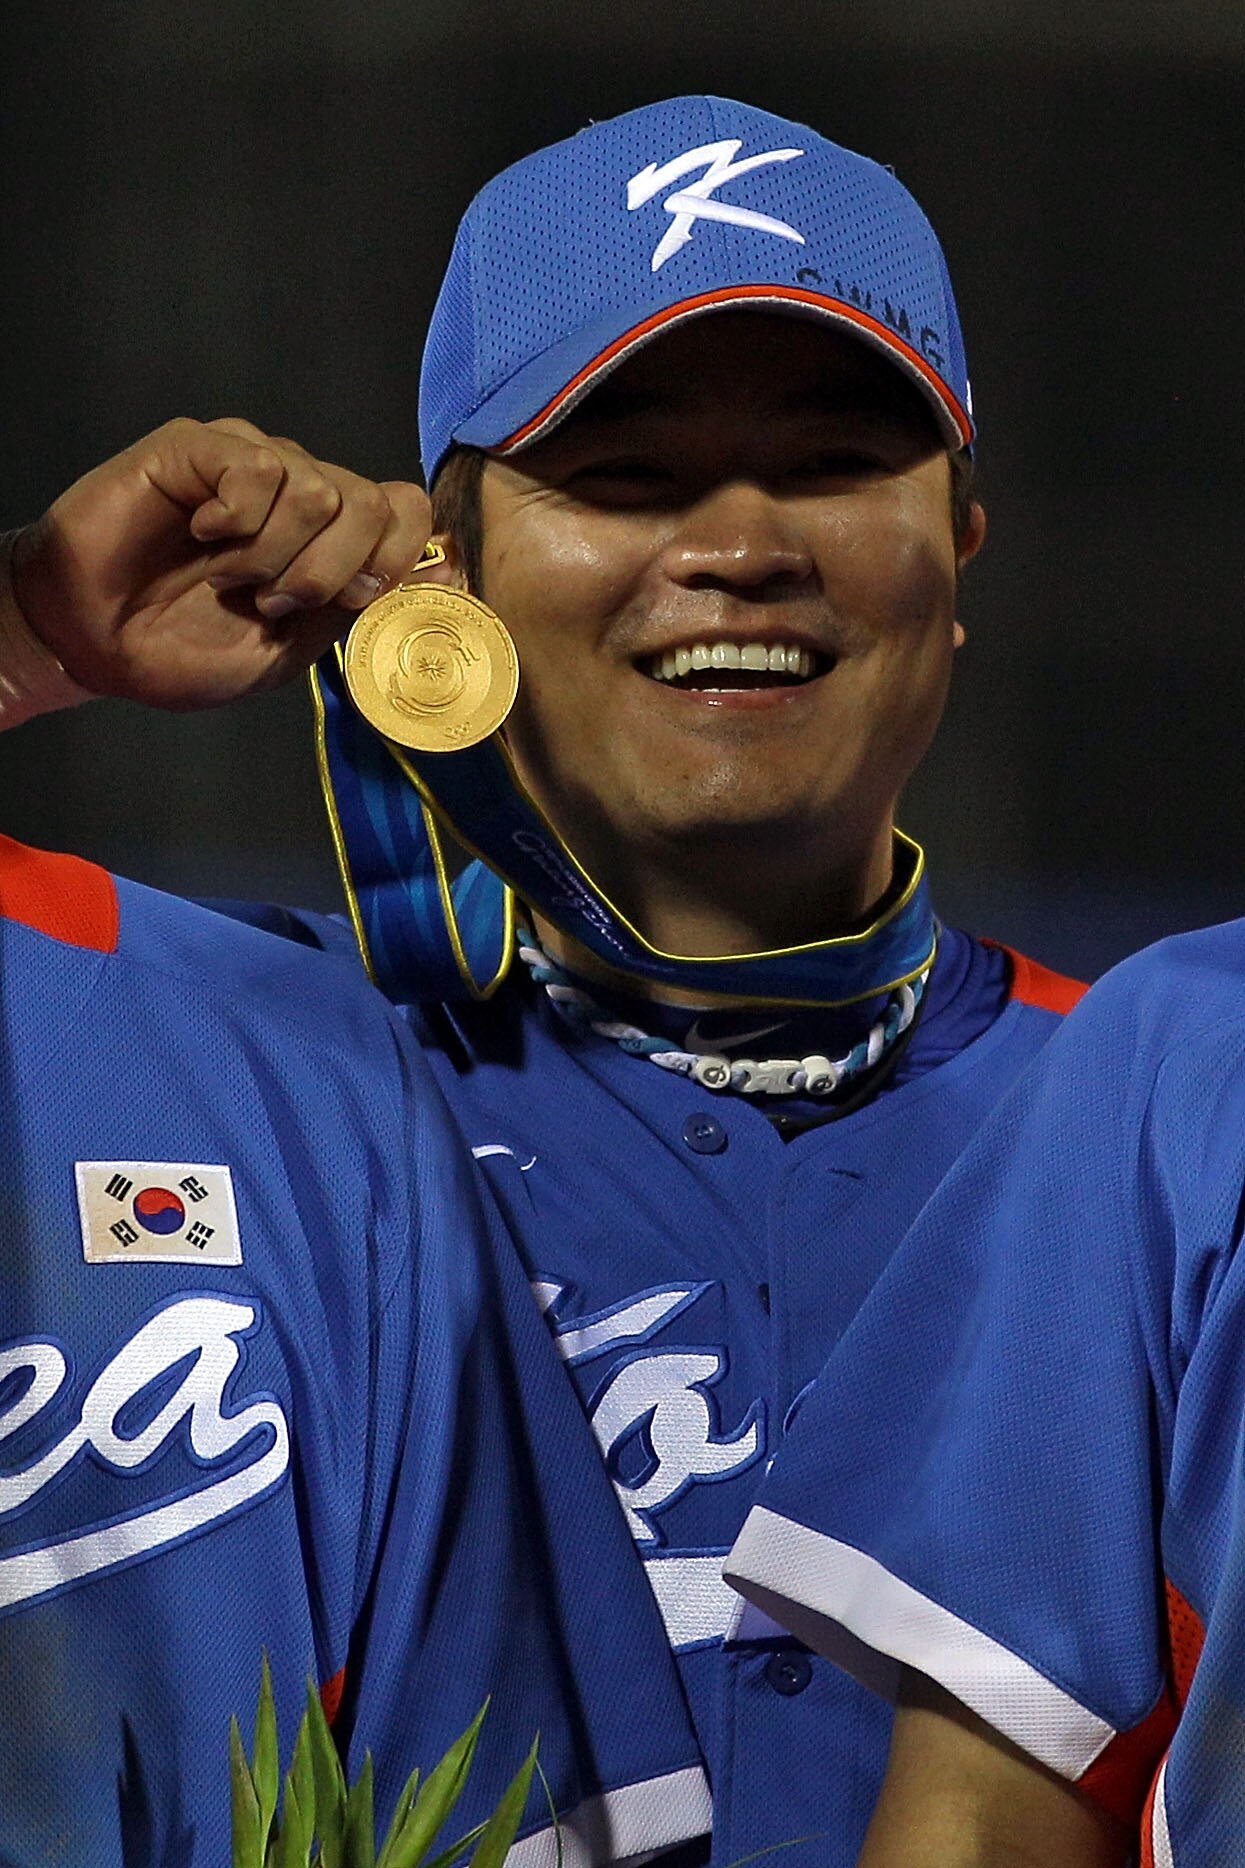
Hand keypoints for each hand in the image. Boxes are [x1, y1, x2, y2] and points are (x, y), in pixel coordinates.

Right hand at [9, 417, 430, 708]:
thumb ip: (364, 605)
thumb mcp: (293, 647)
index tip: (348, 603)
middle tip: (272, 601)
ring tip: (229, 578)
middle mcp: (299, 488)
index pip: (406, 510)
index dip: (393, 559)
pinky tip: (204, 535)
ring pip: (320, 490)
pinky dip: (238, 518)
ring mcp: (249, 462)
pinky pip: (259, 465)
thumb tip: (448, 570)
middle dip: (330, 572)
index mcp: (330, 535)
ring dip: (275, 556)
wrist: (98, 645)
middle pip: (373, 503)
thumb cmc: (185, 649)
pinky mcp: (197, 448)